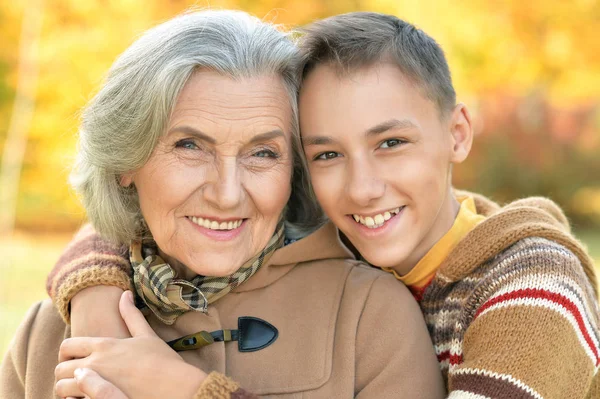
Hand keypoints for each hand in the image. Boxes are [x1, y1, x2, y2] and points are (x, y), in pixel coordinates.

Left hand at [55, 291, 206, 398]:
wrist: (174, 385)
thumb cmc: (163, 360)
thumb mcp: (146, 334)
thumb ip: (131, 315)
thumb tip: (125, 293)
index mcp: (104, 345)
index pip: (68, 346)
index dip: (65, 354)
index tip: (73, 361)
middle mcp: (95, 362)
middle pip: (60, 368)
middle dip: (64, 374)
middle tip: (76, 380)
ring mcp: (95, 383)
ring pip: (61, 387)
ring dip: (66, 390)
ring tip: (79, 393)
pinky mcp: (100, 398)